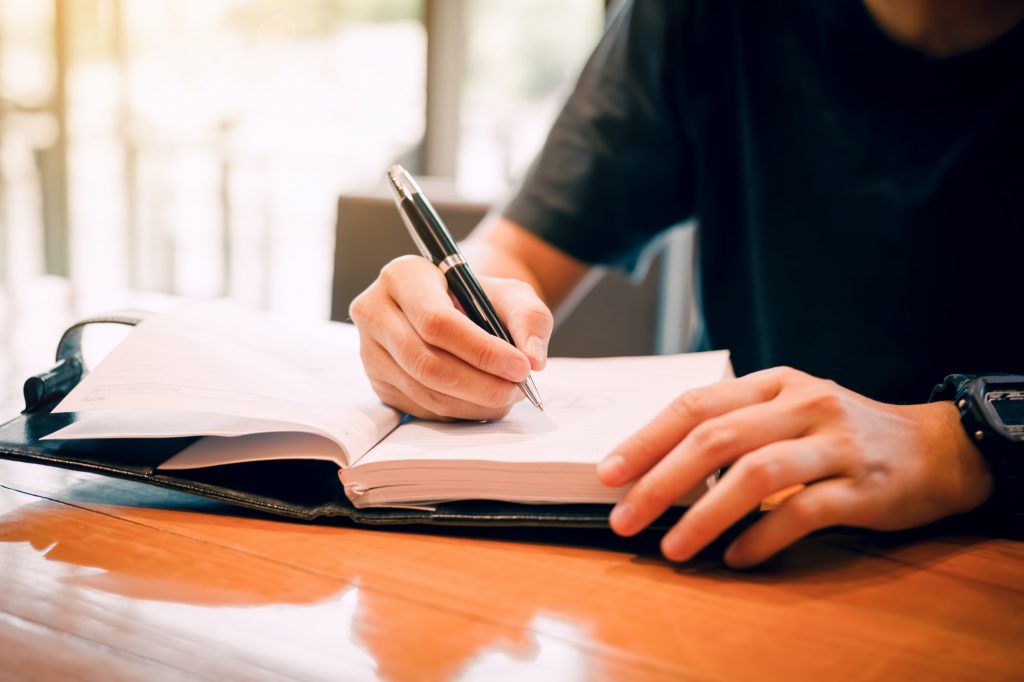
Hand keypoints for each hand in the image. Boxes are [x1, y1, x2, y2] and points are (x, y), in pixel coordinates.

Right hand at [349, 255, 552, 419]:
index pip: (437, 322)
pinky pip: (421, 408)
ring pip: (424, 391)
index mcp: (403, 276)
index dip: (481, 350)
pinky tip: (483, 401)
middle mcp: (375, 311)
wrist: (454, 308)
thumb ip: (529, 318)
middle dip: (480, 385)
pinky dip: (460, 412)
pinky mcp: (379, 383)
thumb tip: (533, 359)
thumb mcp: (511, 293)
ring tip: (507, 395)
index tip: (521, 367)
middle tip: (519, 389)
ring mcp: (371, 351)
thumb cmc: (479, 297)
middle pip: (426, 363)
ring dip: (473, 403)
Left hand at [597, 367, 993, 567]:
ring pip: (756, 474)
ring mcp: (834, 443)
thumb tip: (659, 467)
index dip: (647, 439)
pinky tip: (736, 557)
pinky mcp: (862, 485)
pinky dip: (762, 536)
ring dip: (705, 514)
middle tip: (625, 518)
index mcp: (773, 383)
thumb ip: (736, 426)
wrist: (935, 449)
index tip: (608, 473)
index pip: (695, 404)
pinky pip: (802, 512)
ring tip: (672, 547)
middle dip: (661, 481)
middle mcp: (802, 404)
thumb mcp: (789, 410)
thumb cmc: (842, 433)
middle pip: (716, 438)